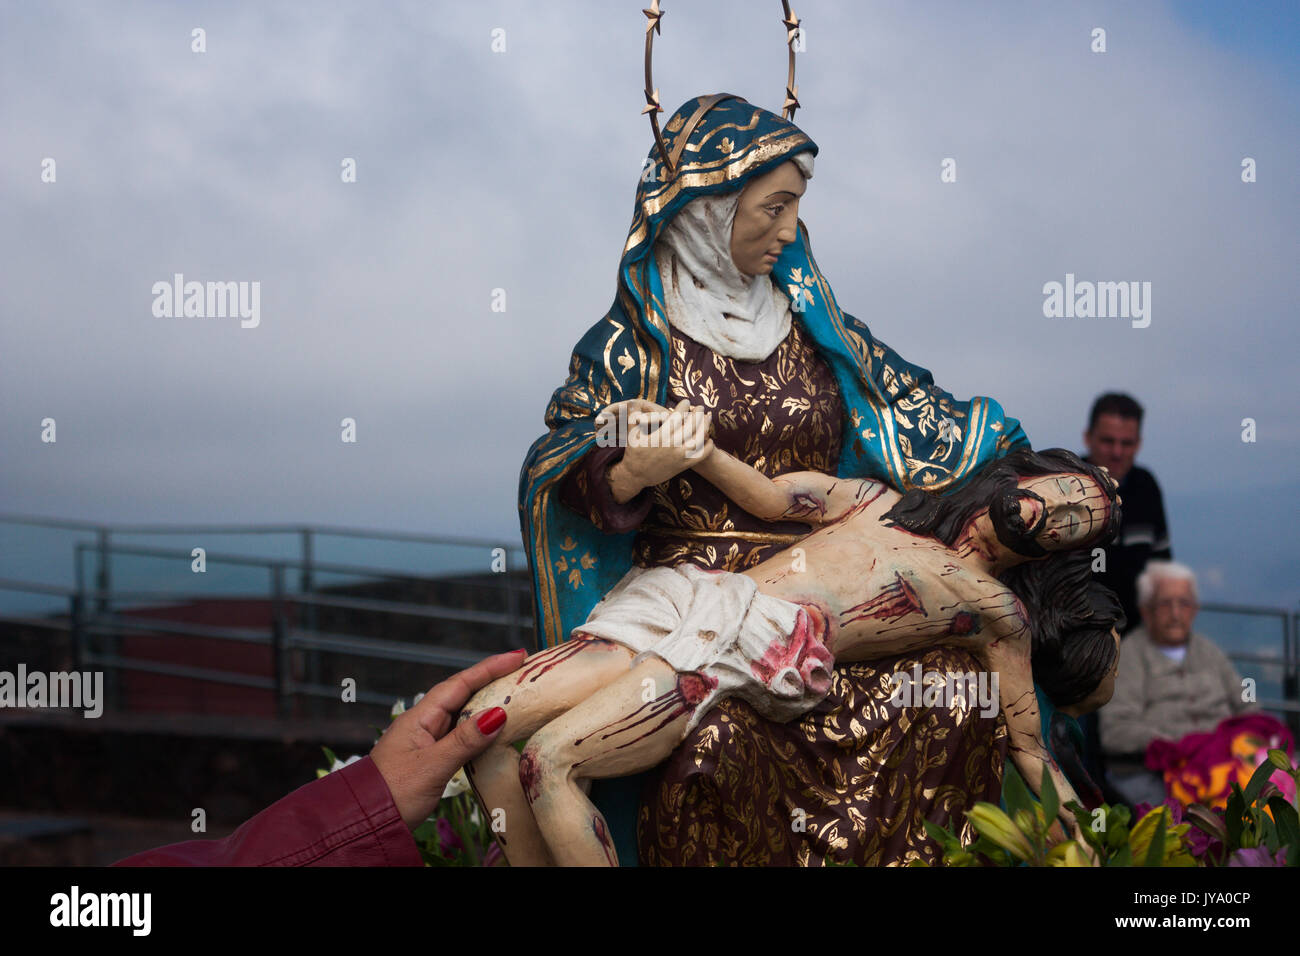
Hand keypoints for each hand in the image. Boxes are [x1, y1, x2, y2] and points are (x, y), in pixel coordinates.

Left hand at [369, 649, 525, 829]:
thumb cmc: (393, 794)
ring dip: (489, 705)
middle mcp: (424, 724)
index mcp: (420, 718)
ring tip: (517, 697)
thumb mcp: (433, 766)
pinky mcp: (431, 758)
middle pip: (463, 695)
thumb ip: (465, 741)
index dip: (489, 668)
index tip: (517, 657)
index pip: (460, 684)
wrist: (366, 824)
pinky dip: (481, 730)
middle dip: (492, 681)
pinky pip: (461, 736)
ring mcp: (427, 741)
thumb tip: (498, 714)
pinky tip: (496, 732)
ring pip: (463, 715)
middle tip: (523, 673)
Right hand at [604, 399, 712, 501]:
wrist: (636, 476)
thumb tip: (632, 403)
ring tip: (708, 418)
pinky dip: (708, 447)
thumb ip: (633, 418)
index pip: (676, 417)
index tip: (687, 401)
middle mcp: (671, 445)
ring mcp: (679, 456)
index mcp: (660, 436)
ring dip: (706, 427)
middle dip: (698, 414)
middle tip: (701, 407)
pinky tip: (709, 439)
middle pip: (691, 426)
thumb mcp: (631, 435)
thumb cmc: (634, 453)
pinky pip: (701, 455)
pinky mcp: (683, 465)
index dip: (684, 407)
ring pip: (699, 439)